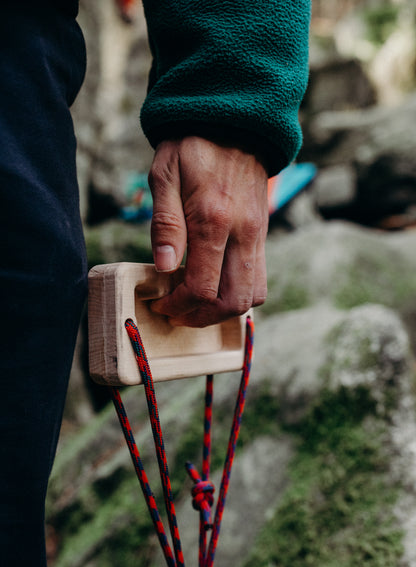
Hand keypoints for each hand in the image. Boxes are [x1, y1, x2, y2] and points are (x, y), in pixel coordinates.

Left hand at [148, 136, 268, 326]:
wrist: (233, 122)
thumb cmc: (191, 147)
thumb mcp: (165, 175)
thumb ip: (166, 224)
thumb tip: (165, 268)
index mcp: (213, 220)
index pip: (202, 287)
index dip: (179, 305)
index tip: (161, 303)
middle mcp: (242, 233)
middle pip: (232, 302)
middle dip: (201, 317)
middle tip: (177, 312)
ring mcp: (258, 236)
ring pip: (251, 296)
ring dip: (222, 311)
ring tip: (196, 304)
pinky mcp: (263, 236)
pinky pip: (259, 280)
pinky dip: (238, 295)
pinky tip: (215, 286)